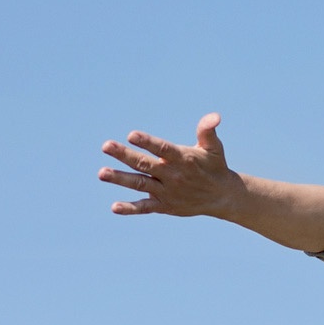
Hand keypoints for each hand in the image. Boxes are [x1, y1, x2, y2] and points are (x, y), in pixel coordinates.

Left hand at [98, 113, 245, 217]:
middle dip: (124, 155)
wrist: (221, 196)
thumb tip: (215, 116)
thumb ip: (208, 131)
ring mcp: (167, 192)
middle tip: (106, 146)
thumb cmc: (214, 166)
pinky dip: (130, 208)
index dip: (148, 142)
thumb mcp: (214, 147)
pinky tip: (114, 207)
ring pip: (140, 184)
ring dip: (120, 178)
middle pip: (144, 164)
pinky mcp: (164, 205)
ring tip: (102, 173)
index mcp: (182, 158)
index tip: (131, 135)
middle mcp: (172, 175)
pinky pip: (145, 207)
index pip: (163, 149)